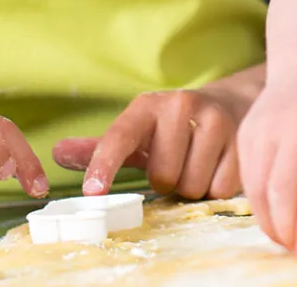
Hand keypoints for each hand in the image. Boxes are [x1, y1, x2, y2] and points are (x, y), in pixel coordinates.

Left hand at [54, 84, 252, 199]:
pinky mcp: (241, 138)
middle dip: (166, 180)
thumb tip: (56, 153)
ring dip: (191, 186)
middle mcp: (180, 105)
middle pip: (162, 176)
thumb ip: (98, 147)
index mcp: (146, 106)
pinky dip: (215, 187)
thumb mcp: (136, 133)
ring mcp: (214, 119)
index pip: (119, 137)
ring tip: (196, 163)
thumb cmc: (171, 129)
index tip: (92, 191)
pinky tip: (217, 166)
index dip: (103, 165)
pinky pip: (219, 188)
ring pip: (191, 184)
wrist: (229, 105)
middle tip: (175, 163)